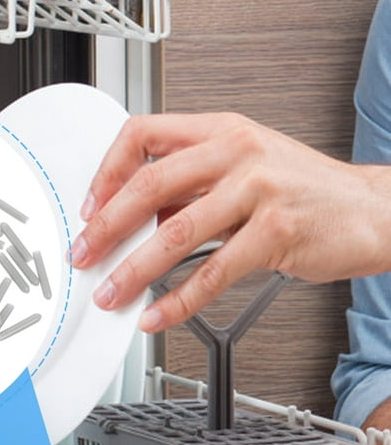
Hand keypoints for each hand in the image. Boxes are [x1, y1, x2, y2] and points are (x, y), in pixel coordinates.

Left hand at [69, 112, 390, 331]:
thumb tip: (137, 219)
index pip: (143, 133)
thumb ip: (189, 185)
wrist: (372, 209)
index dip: (106, 170)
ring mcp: (258, 189)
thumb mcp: (243, 166)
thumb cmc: (302, 189)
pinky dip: (178, 300)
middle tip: (83, 255)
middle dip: (106, 227)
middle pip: (149, 184)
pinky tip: (157, 315)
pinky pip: (212, 273)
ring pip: (176, 232)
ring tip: (112, 293)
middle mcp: (236, 151)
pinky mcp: (276, 232)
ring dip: (133, 270)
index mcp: (220, 129)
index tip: (88, 207)